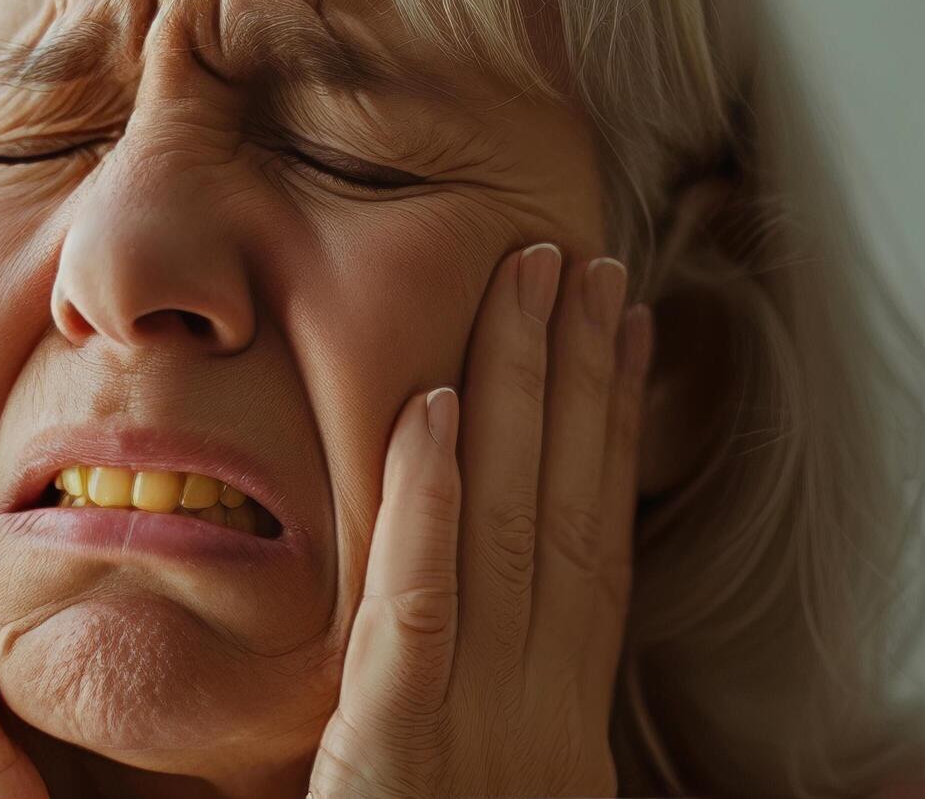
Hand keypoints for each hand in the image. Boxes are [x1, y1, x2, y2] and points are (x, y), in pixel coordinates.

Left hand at [308, 243, 655, 796]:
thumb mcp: (478, 790)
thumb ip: (476, 697)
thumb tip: (501, 620)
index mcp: (556, 724)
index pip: (588, 548)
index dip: (607, 436)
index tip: (613, 336)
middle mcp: (538, 712)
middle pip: (561, 513)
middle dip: (575, 381)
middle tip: (577, 267)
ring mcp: (479, 728)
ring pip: (507, 531)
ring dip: (522, 398)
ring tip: (531, 288)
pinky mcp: (399, 749)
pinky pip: (422, 605)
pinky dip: (429, 501)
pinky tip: (433, 404)